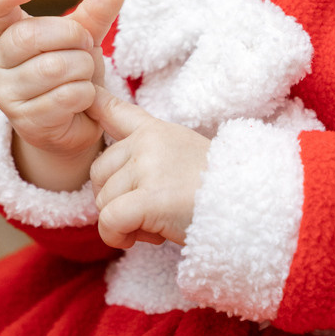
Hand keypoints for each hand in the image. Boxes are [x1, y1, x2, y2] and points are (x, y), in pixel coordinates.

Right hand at [0, 0, 125, 183]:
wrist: (68, 123)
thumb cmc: (68, 70)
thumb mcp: (81, 37)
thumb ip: (94, 12)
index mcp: (3, 33)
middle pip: (30, 35)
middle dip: (72, 36)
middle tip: (86, 45)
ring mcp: (6, 94)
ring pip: (53, 68)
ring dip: (83, 68)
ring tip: (84, 73)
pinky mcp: (25, 121)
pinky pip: (65, 97)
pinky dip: (86, 93)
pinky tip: (84, 96)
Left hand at [90, 89, 209, 248]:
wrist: (250, 203)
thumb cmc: (219, 187)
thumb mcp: (184, 153)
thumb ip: (149, 151)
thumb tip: (112, 168)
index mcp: (155, 131)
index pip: (116, 111)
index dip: (95, 104)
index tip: (84, 97)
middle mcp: (147, 143)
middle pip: (98, 174)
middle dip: (114, 200)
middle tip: (148, 211)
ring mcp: (148, 168)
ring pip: (103, 203)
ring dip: (123, 222)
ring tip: (158, 221)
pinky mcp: (149, 199)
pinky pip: (110, 222)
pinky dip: (117, 237)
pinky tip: (140, 238)